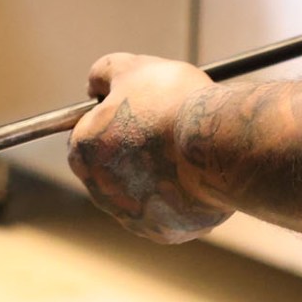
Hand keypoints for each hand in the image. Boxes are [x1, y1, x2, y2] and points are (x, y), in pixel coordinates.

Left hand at [67, 52, 227, 241]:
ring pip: (140, 193)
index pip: (88, 137)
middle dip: (133, 151)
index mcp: (83, 152)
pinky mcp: (165, 232)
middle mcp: (101, 191)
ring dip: (156, 175)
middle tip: (164, 129)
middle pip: (112, 168)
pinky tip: (197, 175)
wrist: (218, 143)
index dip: (113, 121)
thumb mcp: (133, 68)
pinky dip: (180, 197)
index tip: (138, 112)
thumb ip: (103, 73)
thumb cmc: (173, 104)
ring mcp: (133, 216)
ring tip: (185, 150)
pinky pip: (169, 213)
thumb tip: (95, 84)